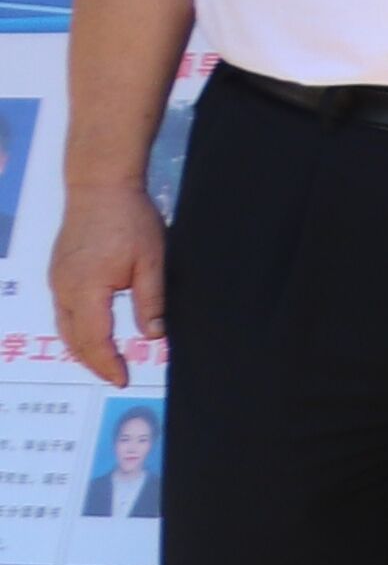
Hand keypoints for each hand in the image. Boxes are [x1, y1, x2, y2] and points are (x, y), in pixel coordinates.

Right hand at [48, 184, 160, 386]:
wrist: (100, 186)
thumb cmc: (129, 219)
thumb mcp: (151, 261)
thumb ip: (151, 300)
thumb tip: (154, 336)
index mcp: (86, 290)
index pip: (94, 340)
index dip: (108, 363)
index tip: (122, 378)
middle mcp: (64, 289)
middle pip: (73, 339)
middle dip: (93, 361)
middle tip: (115, 375)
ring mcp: (57, 280)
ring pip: (64, 326)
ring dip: (82, 347)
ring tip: (105, 361)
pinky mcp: (58, 272)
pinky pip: (63, 310)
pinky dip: (76, 328)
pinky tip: (92, 331)